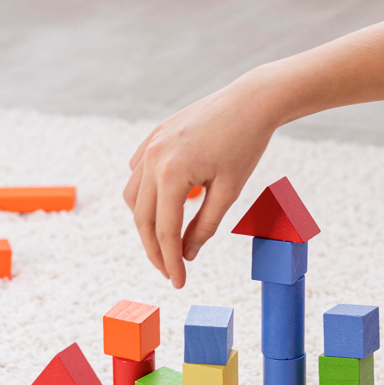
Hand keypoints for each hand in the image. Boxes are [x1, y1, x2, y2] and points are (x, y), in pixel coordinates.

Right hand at [123, 72, 277, 287]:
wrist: (250, 102)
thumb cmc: (245, 146)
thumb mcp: (229, 193)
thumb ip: (204, 227)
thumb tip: (185, 256)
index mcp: (172, 174)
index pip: (165, 230)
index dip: (170, 261)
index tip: (179, 283)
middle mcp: (152, 158)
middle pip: (143, 218)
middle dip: (154, 250)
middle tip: (170, 271)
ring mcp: (150, 145)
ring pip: (133, 197)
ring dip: (146, 223)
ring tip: (165, 242)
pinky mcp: (154, 136)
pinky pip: (137, 172)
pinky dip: (145, 194)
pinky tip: (162, 205)